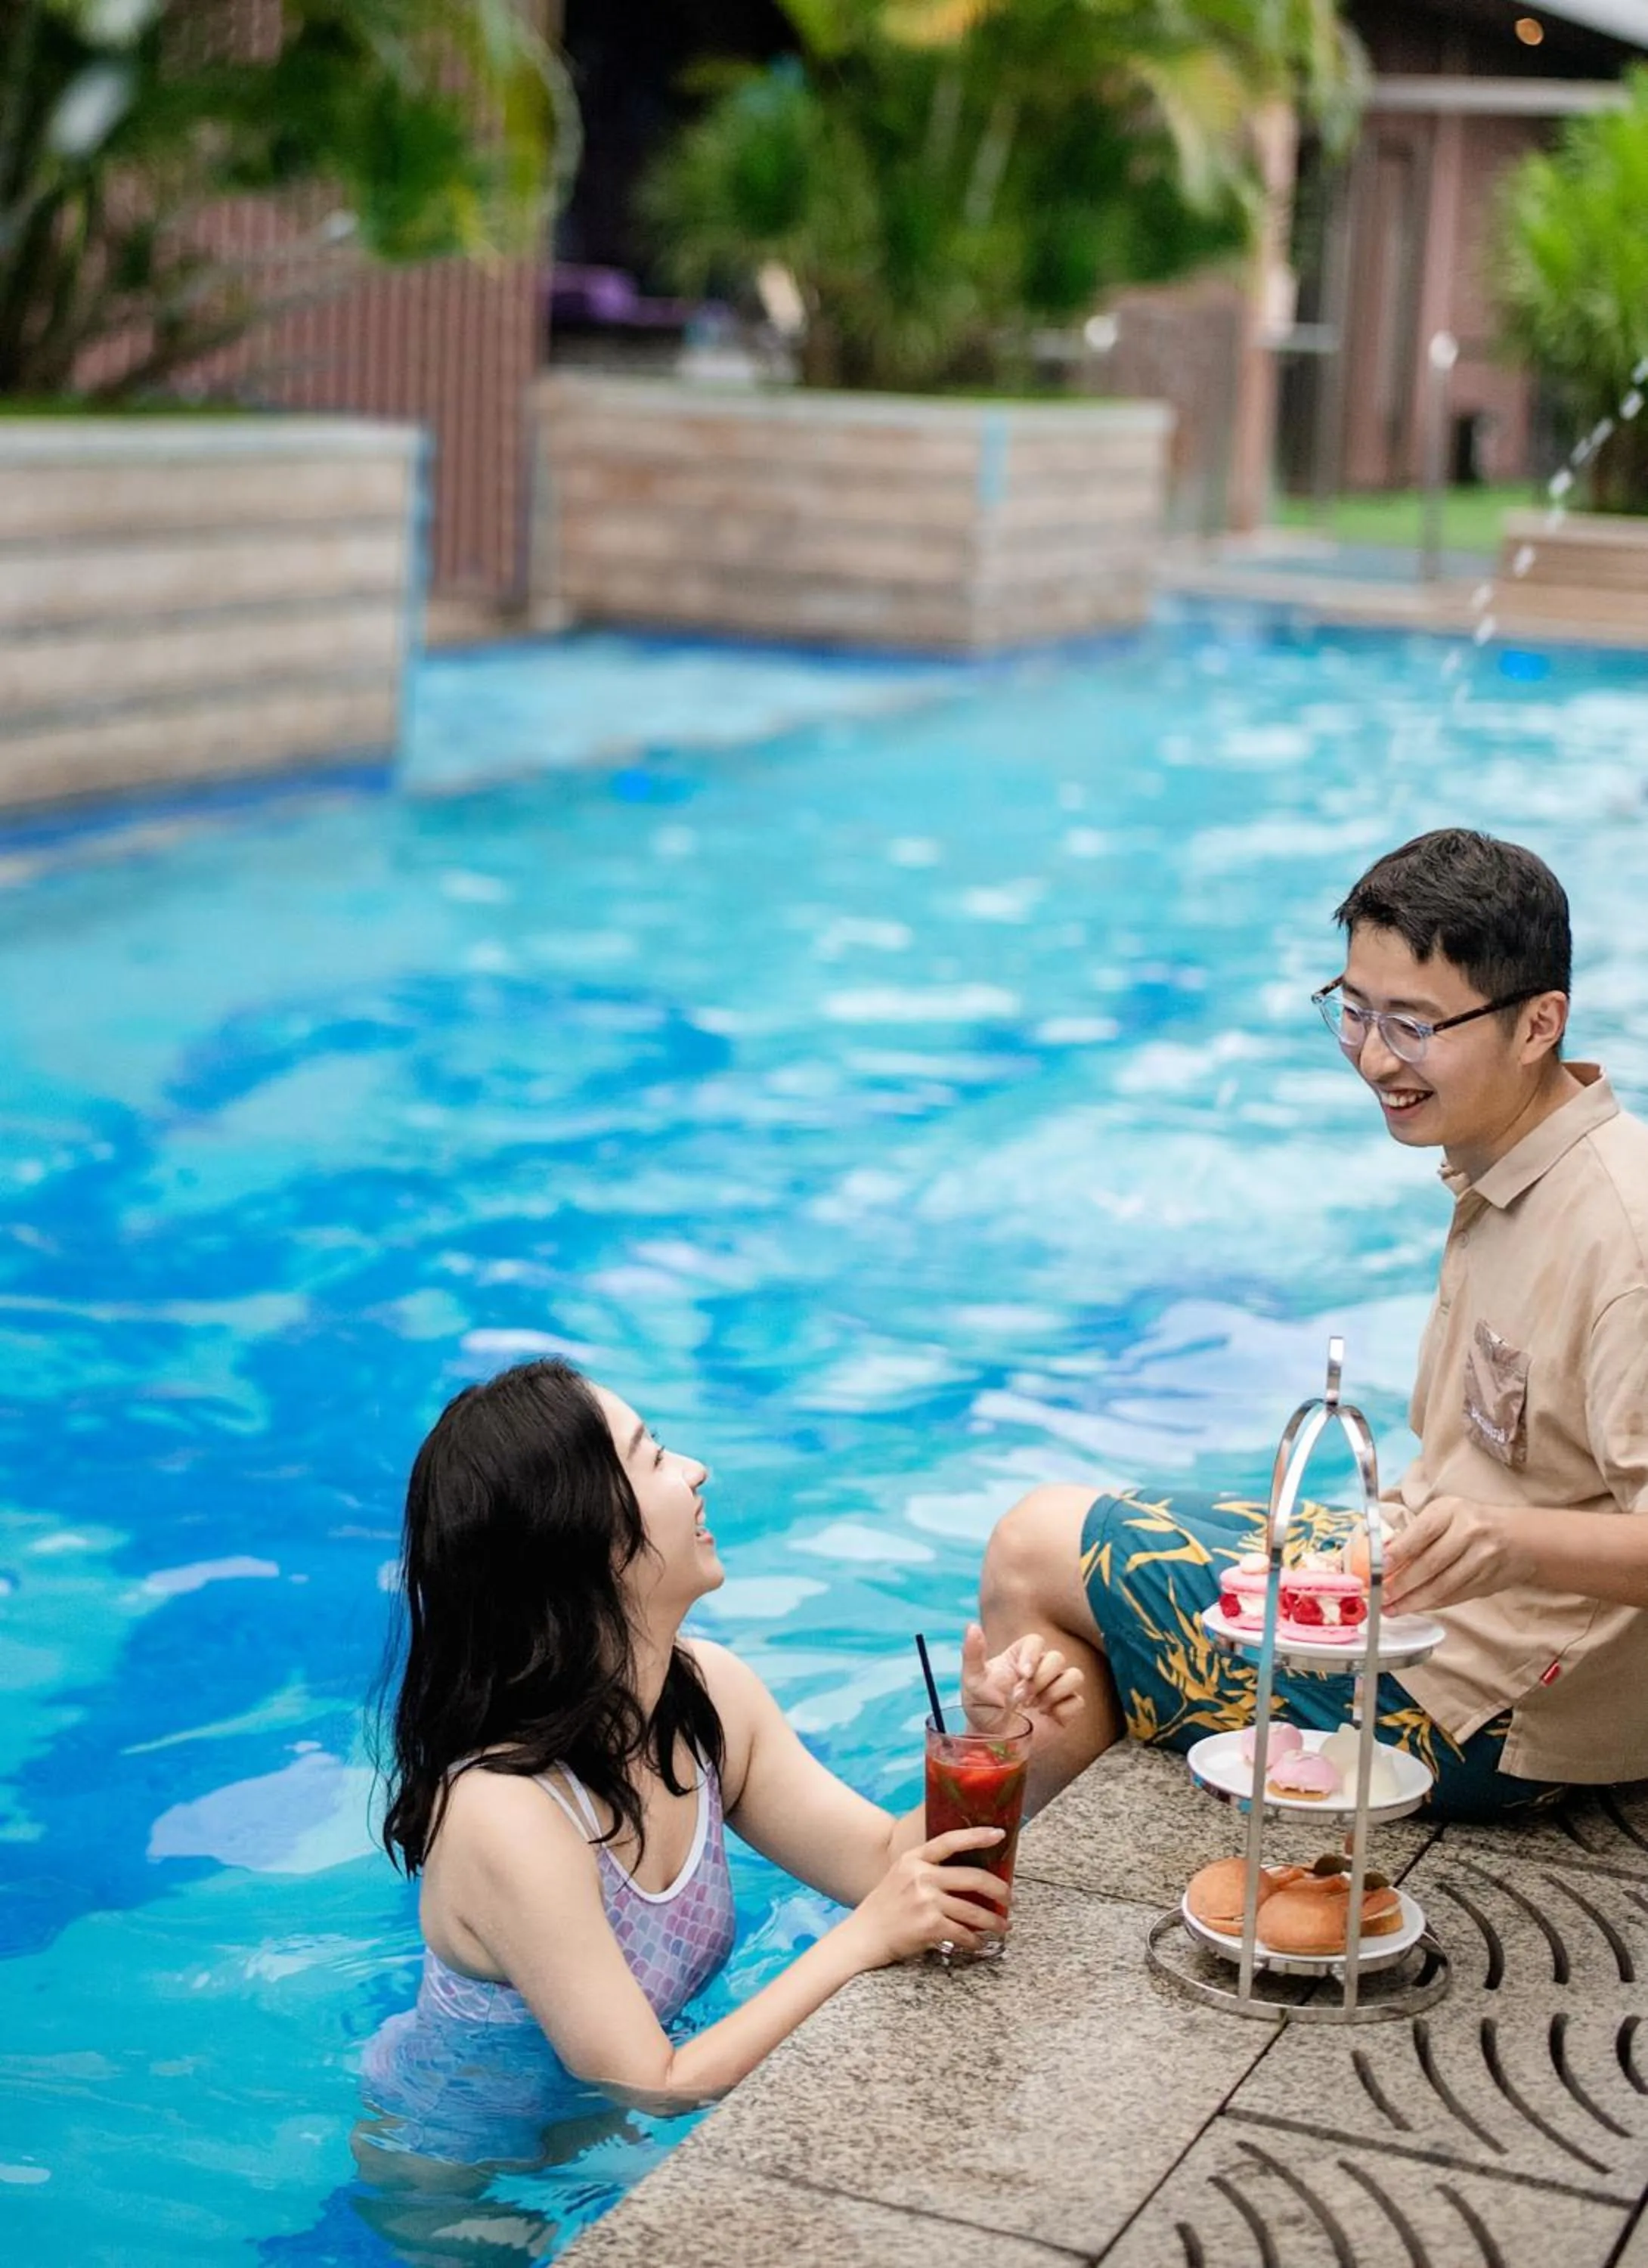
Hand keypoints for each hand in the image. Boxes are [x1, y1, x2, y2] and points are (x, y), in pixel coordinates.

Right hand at [844, 1828, 1008, 1965]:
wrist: (864, 1936)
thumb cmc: (886, 1907)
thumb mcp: (901, 1875)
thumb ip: (927, 1868)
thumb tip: (965, 1870)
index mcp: (914, 1859)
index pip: (950, 1841)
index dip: (977, 1836)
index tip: (999, 1834)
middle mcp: (920, 1876)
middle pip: (972, 1877)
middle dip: (998, 1889)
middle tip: (1009, 1898)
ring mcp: (925, 1901)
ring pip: (973, 1910)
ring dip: (993, 1920)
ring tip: (1003, 1925)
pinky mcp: (929, 1926)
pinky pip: (962, 1933)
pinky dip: (974, 1941)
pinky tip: (978, 1943)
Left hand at [960, 1620, 1083, 1730]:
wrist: (994, 1743)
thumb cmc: (982, 1710)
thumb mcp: (973, 1682)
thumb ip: (972, 1654)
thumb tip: (972, 1626)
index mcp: (1019, 1658)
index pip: (1036, 1641)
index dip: (1033, 1655)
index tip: (1022, 1674)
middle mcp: (1040, 1669)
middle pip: (1058, 1657)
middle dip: (1040, 1680)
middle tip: (1021, 1698)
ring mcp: (1054, 1689)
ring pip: (1074, 1675)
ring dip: (1055, 1692)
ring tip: (1035, 1706)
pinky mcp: (1064, 1710)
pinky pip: (1078, 1702)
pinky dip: (1063, 1710)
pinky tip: (1046, 1716)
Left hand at [1383, 1496, 1533, 1614]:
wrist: (1521, 1538)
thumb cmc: (1472, 1521)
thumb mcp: (1445, 1513)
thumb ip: (1416, 1532)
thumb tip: (1381, 1556)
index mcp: (1453, 1511)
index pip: (1421, 1533)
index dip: (1397, 1552)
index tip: (1376, 1567)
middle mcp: (1469, 1534)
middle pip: (1430, 1564)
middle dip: (1401, 1584)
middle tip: (1379, 1596)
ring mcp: (1481, 1560)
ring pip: (1442, 1586)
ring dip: (1413, 1601)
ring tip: (1391, 1609)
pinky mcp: (1487, 1582)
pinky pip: (1453, 1597)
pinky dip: (1431, 1605)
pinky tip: (1414, 1607)